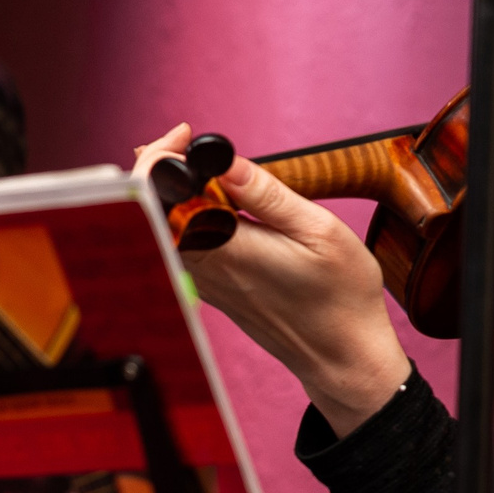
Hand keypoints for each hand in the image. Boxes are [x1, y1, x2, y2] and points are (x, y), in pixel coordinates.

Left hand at [136, 124, 410, 435]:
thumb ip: (266, 194)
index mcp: (228, 249)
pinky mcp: (212, 289)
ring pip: (160, 228)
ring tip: (196, 164)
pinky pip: (179, 246)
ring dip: (170, 190)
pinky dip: (182, 216)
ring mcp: (204, 283)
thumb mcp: (319, 231)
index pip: (161, 198)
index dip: (160, 157)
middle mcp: (206, 269)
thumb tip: (222, 159)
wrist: (343, 356)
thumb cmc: (341, 296)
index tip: (187, 136)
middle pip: (150, 210)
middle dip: (158, 166)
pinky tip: (209, 202)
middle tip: (186, 142)